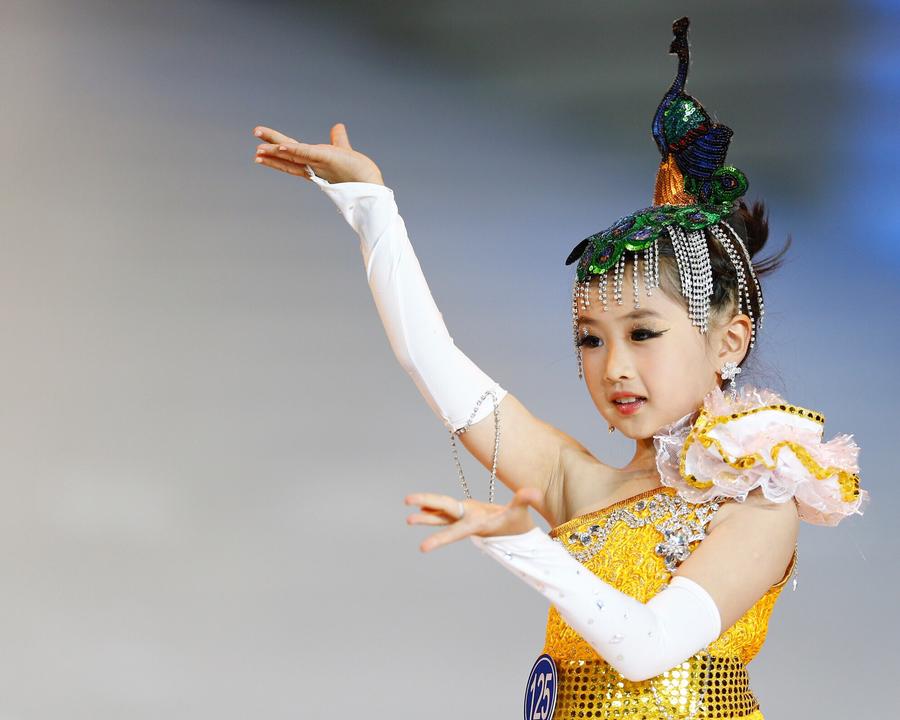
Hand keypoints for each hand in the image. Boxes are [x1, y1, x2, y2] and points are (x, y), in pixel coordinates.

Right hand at [252, 123, 384, 184]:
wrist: (370, 186)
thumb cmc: (358, 172)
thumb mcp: (343, 149)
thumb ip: (338, 139)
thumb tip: (337, 127)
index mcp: (315, 164)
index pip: (292, 157)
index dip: (277, 154)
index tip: (260, 150)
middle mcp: (313, 166)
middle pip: (288, 158)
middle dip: (270, 153)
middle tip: (254, 149)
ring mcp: (318, 164)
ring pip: (292, 157)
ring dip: (275, 153)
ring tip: (258, 151)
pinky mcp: (325, 160)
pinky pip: (306, 154)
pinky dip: (293, 151)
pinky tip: (281, 147)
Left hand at [404, 488, 541, 552]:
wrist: (517, 532)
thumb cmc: (519, 524)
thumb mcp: (522, 512)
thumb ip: (525, 501)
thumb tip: (533, 491)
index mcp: (477, 524)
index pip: (456, 530)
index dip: (439, 538)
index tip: (422, 548)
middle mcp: (467, 521)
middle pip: (444, 517)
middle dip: (426, 517)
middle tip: (407, 518)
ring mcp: (464, 517)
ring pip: (441, 516)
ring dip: (425, 516)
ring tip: (408, 518)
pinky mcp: (465, 514)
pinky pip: (445, 512)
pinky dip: (433, 510)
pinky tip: (421, 509)